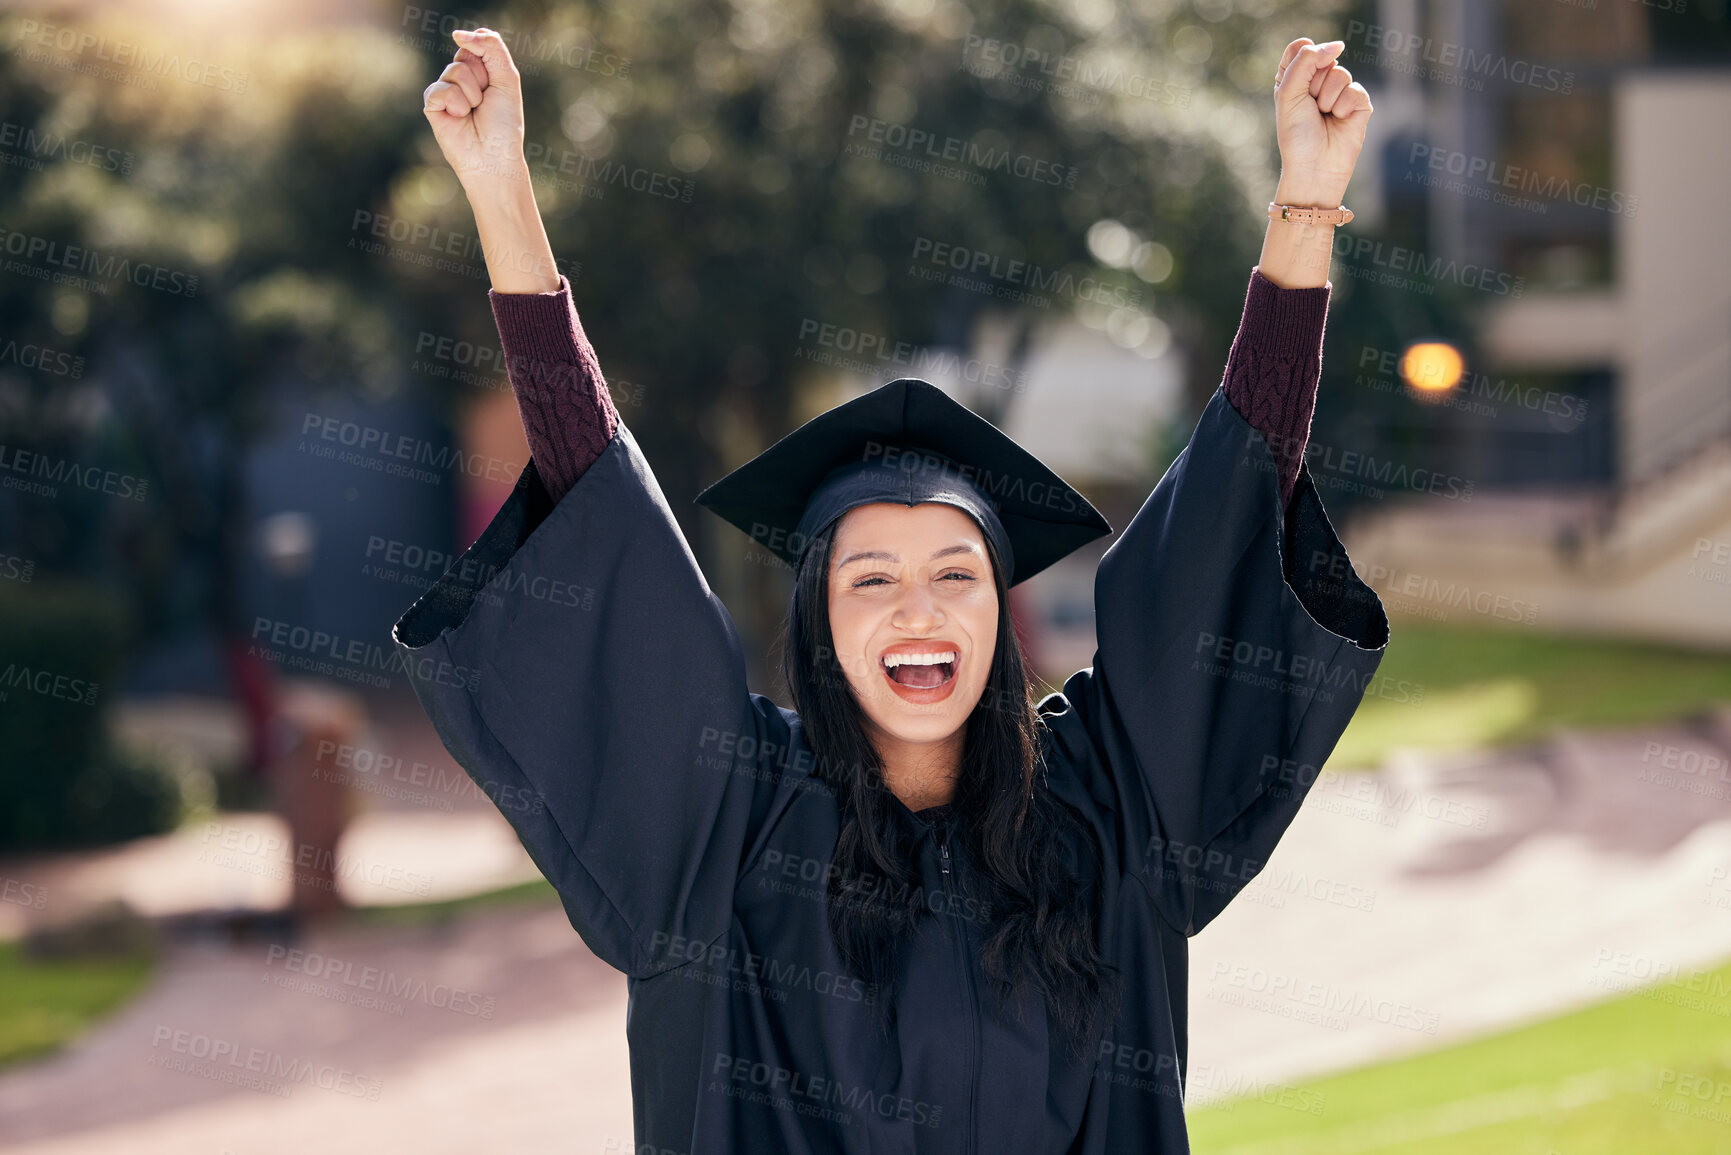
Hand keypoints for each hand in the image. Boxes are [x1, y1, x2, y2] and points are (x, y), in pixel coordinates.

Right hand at [422, 28, 527, 188]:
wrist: (493, 158)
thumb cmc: (504, 124)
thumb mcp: (507, 79)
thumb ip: (491, 48)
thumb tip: (458, 33)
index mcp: (480, 70)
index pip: (477, 46)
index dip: (489, 65)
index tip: (496, 86)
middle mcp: (460, 78)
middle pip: (465, 57)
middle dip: (482, 80)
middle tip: (485, 103)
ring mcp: (445, 90)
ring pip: (454, 72)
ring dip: (471, 95)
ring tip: (473, 113)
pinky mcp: (432, 104)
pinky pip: (440, 89)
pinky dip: (456, 104)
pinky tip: (459, 118)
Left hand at [1271, 38, 1373, 206]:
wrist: (1315, 167)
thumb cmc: (1297, 135)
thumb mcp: (1288, 93)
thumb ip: (1305, 61)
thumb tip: (1338, 44)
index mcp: (1296, 78)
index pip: (1301, 48)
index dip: (1301, 60)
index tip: (1296, 84)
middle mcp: (1319, 81)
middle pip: (1323, 58)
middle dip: (1314, 85)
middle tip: (1311, 108)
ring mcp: (1341, 91)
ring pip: (1340, 73)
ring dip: (1327, 98)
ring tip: (1325, 116)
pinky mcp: (1359, 103)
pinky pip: (1354, 89)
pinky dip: (1343, 107)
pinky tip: (1339, 121)